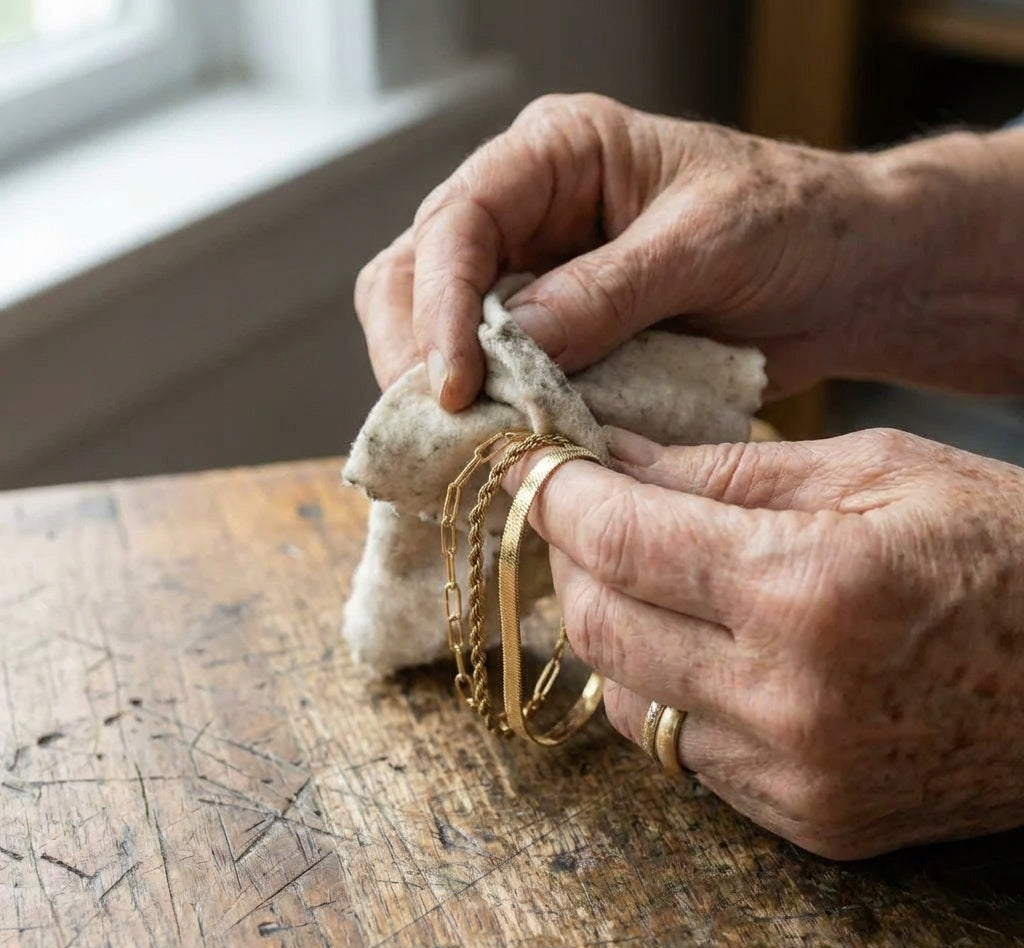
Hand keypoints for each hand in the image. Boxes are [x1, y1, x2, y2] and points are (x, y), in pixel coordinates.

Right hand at [355, 93, 1023, 409]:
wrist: (845, 280)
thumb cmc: (792, 225)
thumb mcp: (707, 242)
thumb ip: (609, 291)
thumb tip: (511, 348)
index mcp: (555, 156)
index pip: (457, 222)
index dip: (442, 307)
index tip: (456, 387)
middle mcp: (526, 216)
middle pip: (416, 277)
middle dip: (419, 355)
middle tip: (447, 431)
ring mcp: (533, 284)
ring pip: (438, 336)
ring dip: (445, 396)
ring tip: (470, 450)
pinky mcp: (553, 346)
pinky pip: (496, 383)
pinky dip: (492, 422)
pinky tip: (502, 456)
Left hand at [506, 427, 1023, 858]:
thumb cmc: (1007, 550)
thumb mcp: (875, 471)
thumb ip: (725, 471)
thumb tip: (610, 456)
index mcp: (810, 591)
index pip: (620, 539)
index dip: (555, 492)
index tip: (528, 461)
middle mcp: (789, 701)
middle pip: (597, 626)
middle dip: (569, 557)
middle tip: (580, 508)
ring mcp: (795, 777)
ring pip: (623, 697)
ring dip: (608, 625)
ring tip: (639, 570)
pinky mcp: (806, 821)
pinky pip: (680, 748)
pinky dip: (662, 685)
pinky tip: (693, 639)